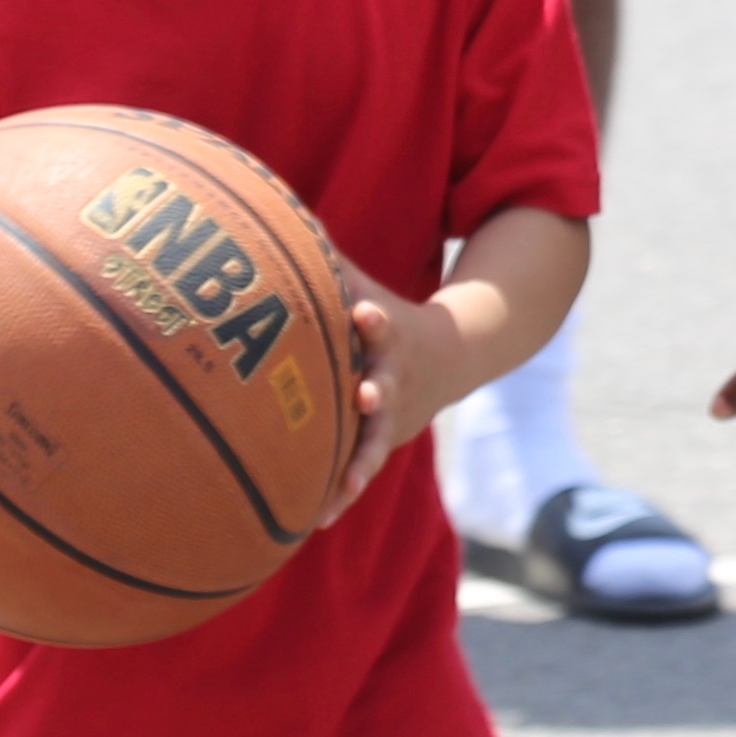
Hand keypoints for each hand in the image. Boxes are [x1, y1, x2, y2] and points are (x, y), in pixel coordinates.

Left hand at [325, 264, 470, 524]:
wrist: (455, 355)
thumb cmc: (385, 318)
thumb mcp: (367, 290)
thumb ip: (329, 267)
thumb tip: (280, 219)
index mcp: (390, 335)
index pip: (383, 324)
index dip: (375, 320)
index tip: (365, 314)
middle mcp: (394, 377)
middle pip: (387, 385)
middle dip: (378, 392)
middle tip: (367, 395)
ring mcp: (394, 414)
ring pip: (377, 439)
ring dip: (364, 458)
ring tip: (349, 481)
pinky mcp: (384, 440)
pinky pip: (362, 468)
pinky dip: (343, 491)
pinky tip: (318, 517)